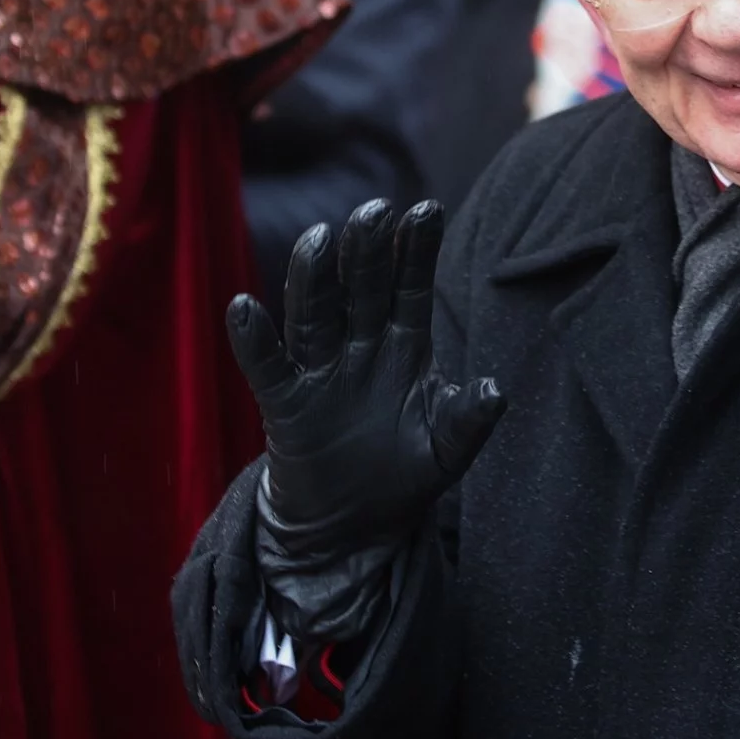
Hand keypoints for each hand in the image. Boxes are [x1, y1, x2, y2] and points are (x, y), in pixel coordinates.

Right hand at [226, 201, 503, 637]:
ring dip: (314, 277)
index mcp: (404, 347)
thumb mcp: (444, 451)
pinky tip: (244, 308)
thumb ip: (468, 420)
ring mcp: (320, 371)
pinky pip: (268, 368)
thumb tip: (496, 389)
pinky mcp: (285, 405)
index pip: (410, 289)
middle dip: (367, 251)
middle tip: (374, 210)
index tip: (426, 210)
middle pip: (361, 289)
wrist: (353, 528)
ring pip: (314, 314)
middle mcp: (360, 346)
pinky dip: (254, 341)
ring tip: (317, 239)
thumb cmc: (403, 476)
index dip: (416, 252)